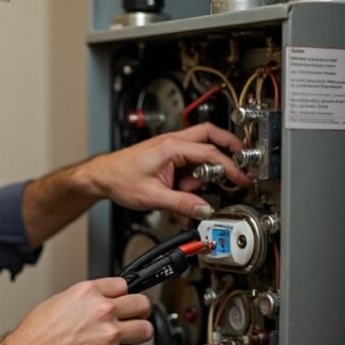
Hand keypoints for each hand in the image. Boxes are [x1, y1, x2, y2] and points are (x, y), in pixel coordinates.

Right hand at [0, 278, 151, 344]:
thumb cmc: (36, 336)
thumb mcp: (57, 302)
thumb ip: (83, 301)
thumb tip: (95, 304)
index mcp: (88, 292)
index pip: (124, 284)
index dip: (124, 295)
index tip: (125, 301)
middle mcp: (102, 310)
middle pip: (142, 304)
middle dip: (140, 312)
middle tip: (135, 318)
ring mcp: (110, 334)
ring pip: (145, 330)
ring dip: (137, 335)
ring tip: (128, 339)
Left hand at [83, 123, 251, 217]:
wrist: (102, 176)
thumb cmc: (120, 179)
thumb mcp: (153, 197)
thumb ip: (182, 204)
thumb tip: (204, 209)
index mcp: (171, 147)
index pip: (210, 152)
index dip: (230, 166)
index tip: (242, 178)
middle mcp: (172, 142)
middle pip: (211, 134)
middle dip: (229, 146)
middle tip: (242, 161)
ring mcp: (170, 147)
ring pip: (201, 148)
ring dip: (205, 168)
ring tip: (190, 188)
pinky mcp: (168, 155)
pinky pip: (190, 160)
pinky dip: (194, 173)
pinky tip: (183, 189)